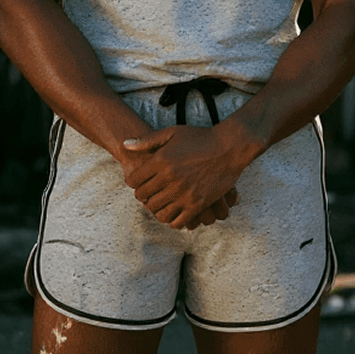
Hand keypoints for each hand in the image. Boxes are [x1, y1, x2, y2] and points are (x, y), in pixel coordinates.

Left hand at [122, 125, 246, 229]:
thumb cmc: (200, 137)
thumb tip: (125, 144)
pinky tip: (174, 212)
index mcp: (161, 160)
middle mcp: (170, 178)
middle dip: (144, 197)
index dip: (134, 183)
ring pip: (158, 211)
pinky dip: (172, 220)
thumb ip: (147, 140)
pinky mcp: (197, 203)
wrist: (229, 147)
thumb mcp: (172, 132)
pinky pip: (177, 221)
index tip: (140, 182)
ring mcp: (183, 192)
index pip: (134, 181)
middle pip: (144, 198)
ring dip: (156, 209)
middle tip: (150, 194)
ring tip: (161, 204)